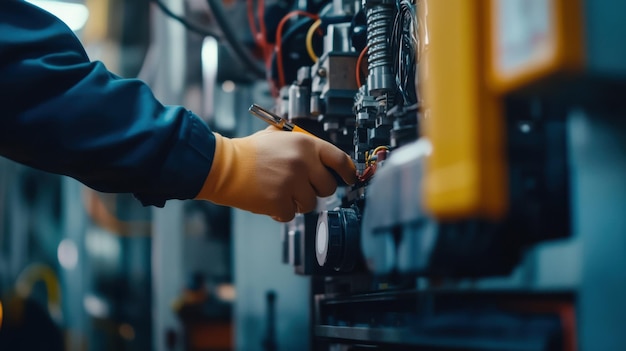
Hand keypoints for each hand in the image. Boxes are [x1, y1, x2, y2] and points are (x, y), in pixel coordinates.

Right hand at [196, 128, 355, 221]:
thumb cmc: (248, 152)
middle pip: (328, 187)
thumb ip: (300, 143)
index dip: (348, 172)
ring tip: (279, 191)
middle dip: (316, 190)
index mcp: (305, 145)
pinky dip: (280, 212)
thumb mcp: (277, 135)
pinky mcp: (280, 201)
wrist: (224, 166)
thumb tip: (321, 155)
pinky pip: (291, 214)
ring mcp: (292, 183)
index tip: (349, 178)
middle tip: (300, 187)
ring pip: (310, 204)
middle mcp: (303, 163)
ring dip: (297, 202)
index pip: (340, 159)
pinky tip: (269, 200)